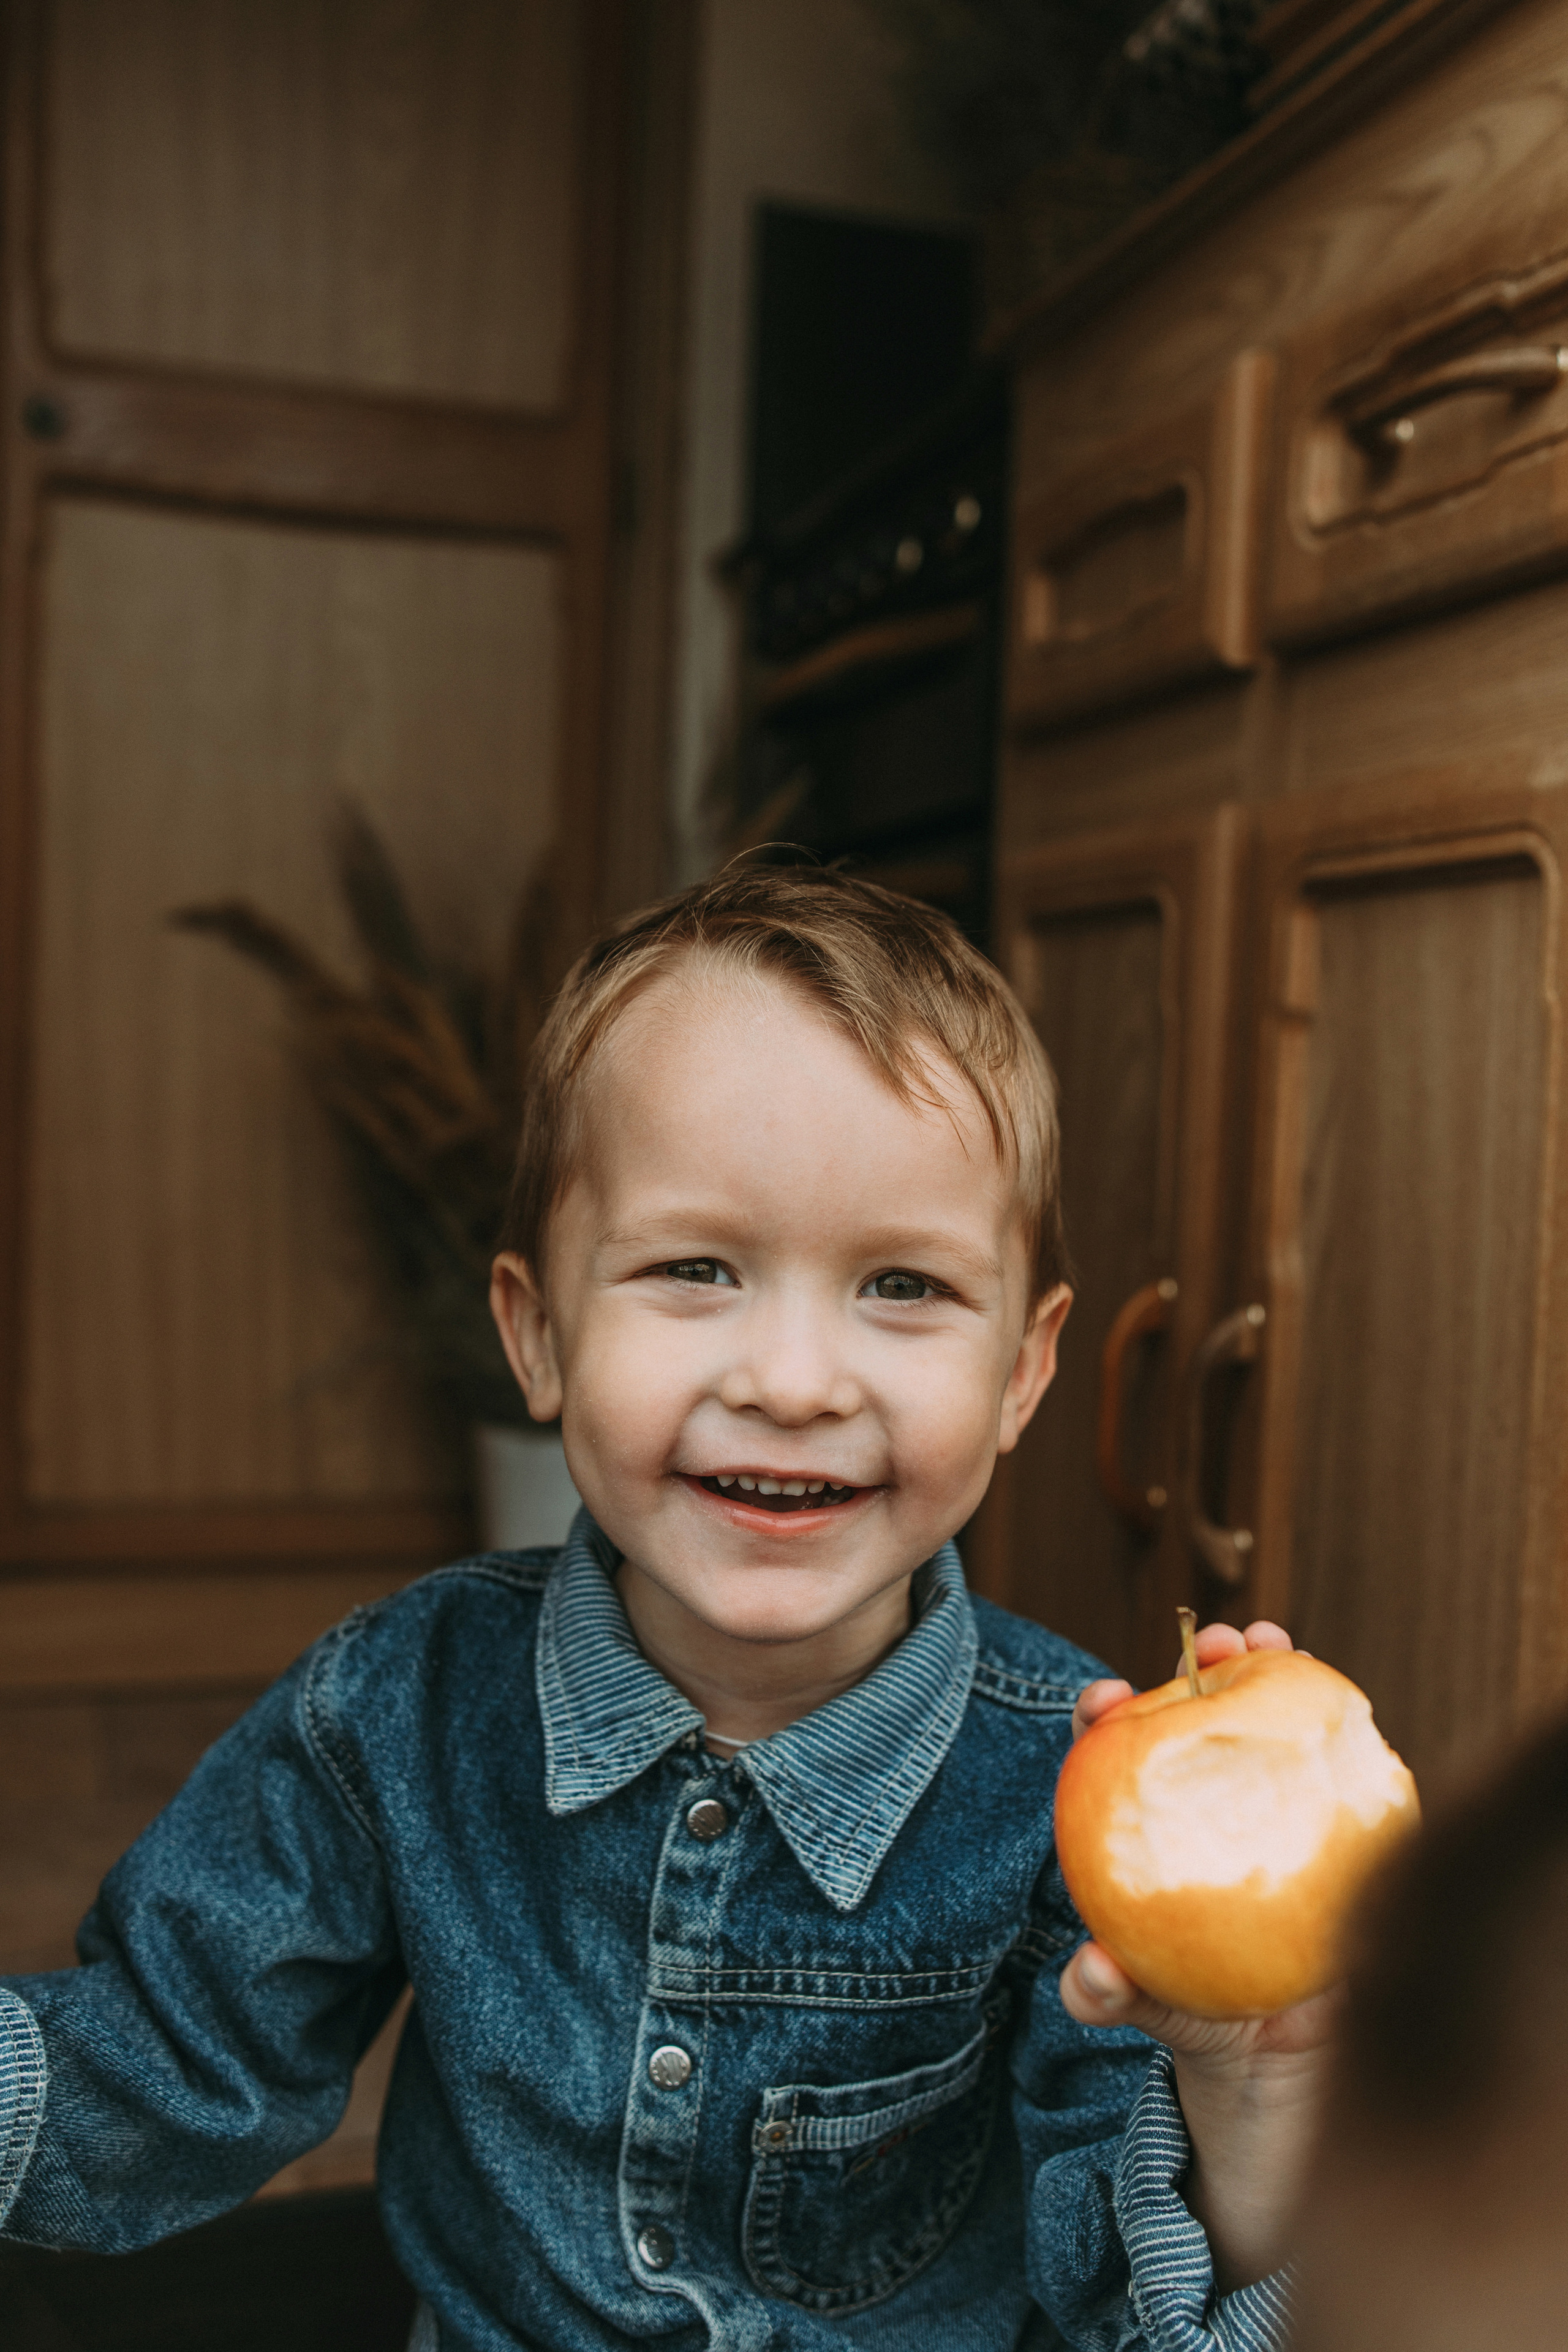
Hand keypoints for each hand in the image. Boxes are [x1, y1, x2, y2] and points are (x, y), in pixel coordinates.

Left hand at [1060, 1619, 1334, 2288]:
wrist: (1289, 2061)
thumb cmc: (1202, 2019)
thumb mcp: (1154, 2008)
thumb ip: (1116, 1995)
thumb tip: (1091, 1975)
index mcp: (1149, 1825)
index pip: (1114, 1756)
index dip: (1106, 1718)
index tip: (1104, 1698)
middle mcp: (1209, 1800)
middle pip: (1197, 1717)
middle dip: (1203, 1664)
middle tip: (1216, 1640)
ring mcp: (1274, 1806)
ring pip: (1271, 1726)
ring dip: (1274, 1672)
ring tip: (1276, 1641)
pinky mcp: (1335, 1830)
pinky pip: (1338, 1777)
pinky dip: (1342, 1739)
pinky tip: (1353, 1713)